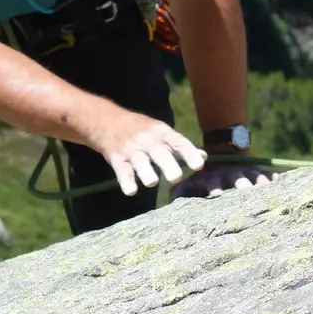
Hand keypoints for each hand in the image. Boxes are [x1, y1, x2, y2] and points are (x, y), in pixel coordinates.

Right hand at [89, 110, 204, 195]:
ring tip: (153, 182)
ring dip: (146, 172)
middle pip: (159, 153)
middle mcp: (148, 140)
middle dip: (168, 164)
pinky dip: (126, 181)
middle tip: (176, 178)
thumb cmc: (141, 129)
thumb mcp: (162, 132)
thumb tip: (204, 157)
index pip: (178, 142)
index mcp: (162, 133)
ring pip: (140, 162)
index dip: (188, 153)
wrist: (108, 122)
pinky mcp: (117, 159)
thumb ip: (181, 146)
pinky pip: (122, 171)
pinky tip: (131, 191)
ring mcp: (132, 150)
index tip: (199, 166)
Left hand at [170, 160, 277, 199]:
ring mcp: (246, 172)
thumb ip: (180, 192)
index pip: (214, 183)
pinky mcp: (259, 171)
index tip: (216, 194)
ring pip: (255, 177)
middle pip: (238, 180)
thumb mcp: (191, 182)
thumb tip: (170, 203)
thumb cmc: (204, 177)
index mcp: (214, 177)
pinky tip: (280, 181)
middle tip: (247, 193)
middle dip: (242, 186)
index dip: (215, 188)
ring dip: (260, 183)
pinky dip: (274, 178)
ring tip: (267, 190)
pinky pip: (269, 174)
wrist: (223, 154)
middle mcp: (231, 174)